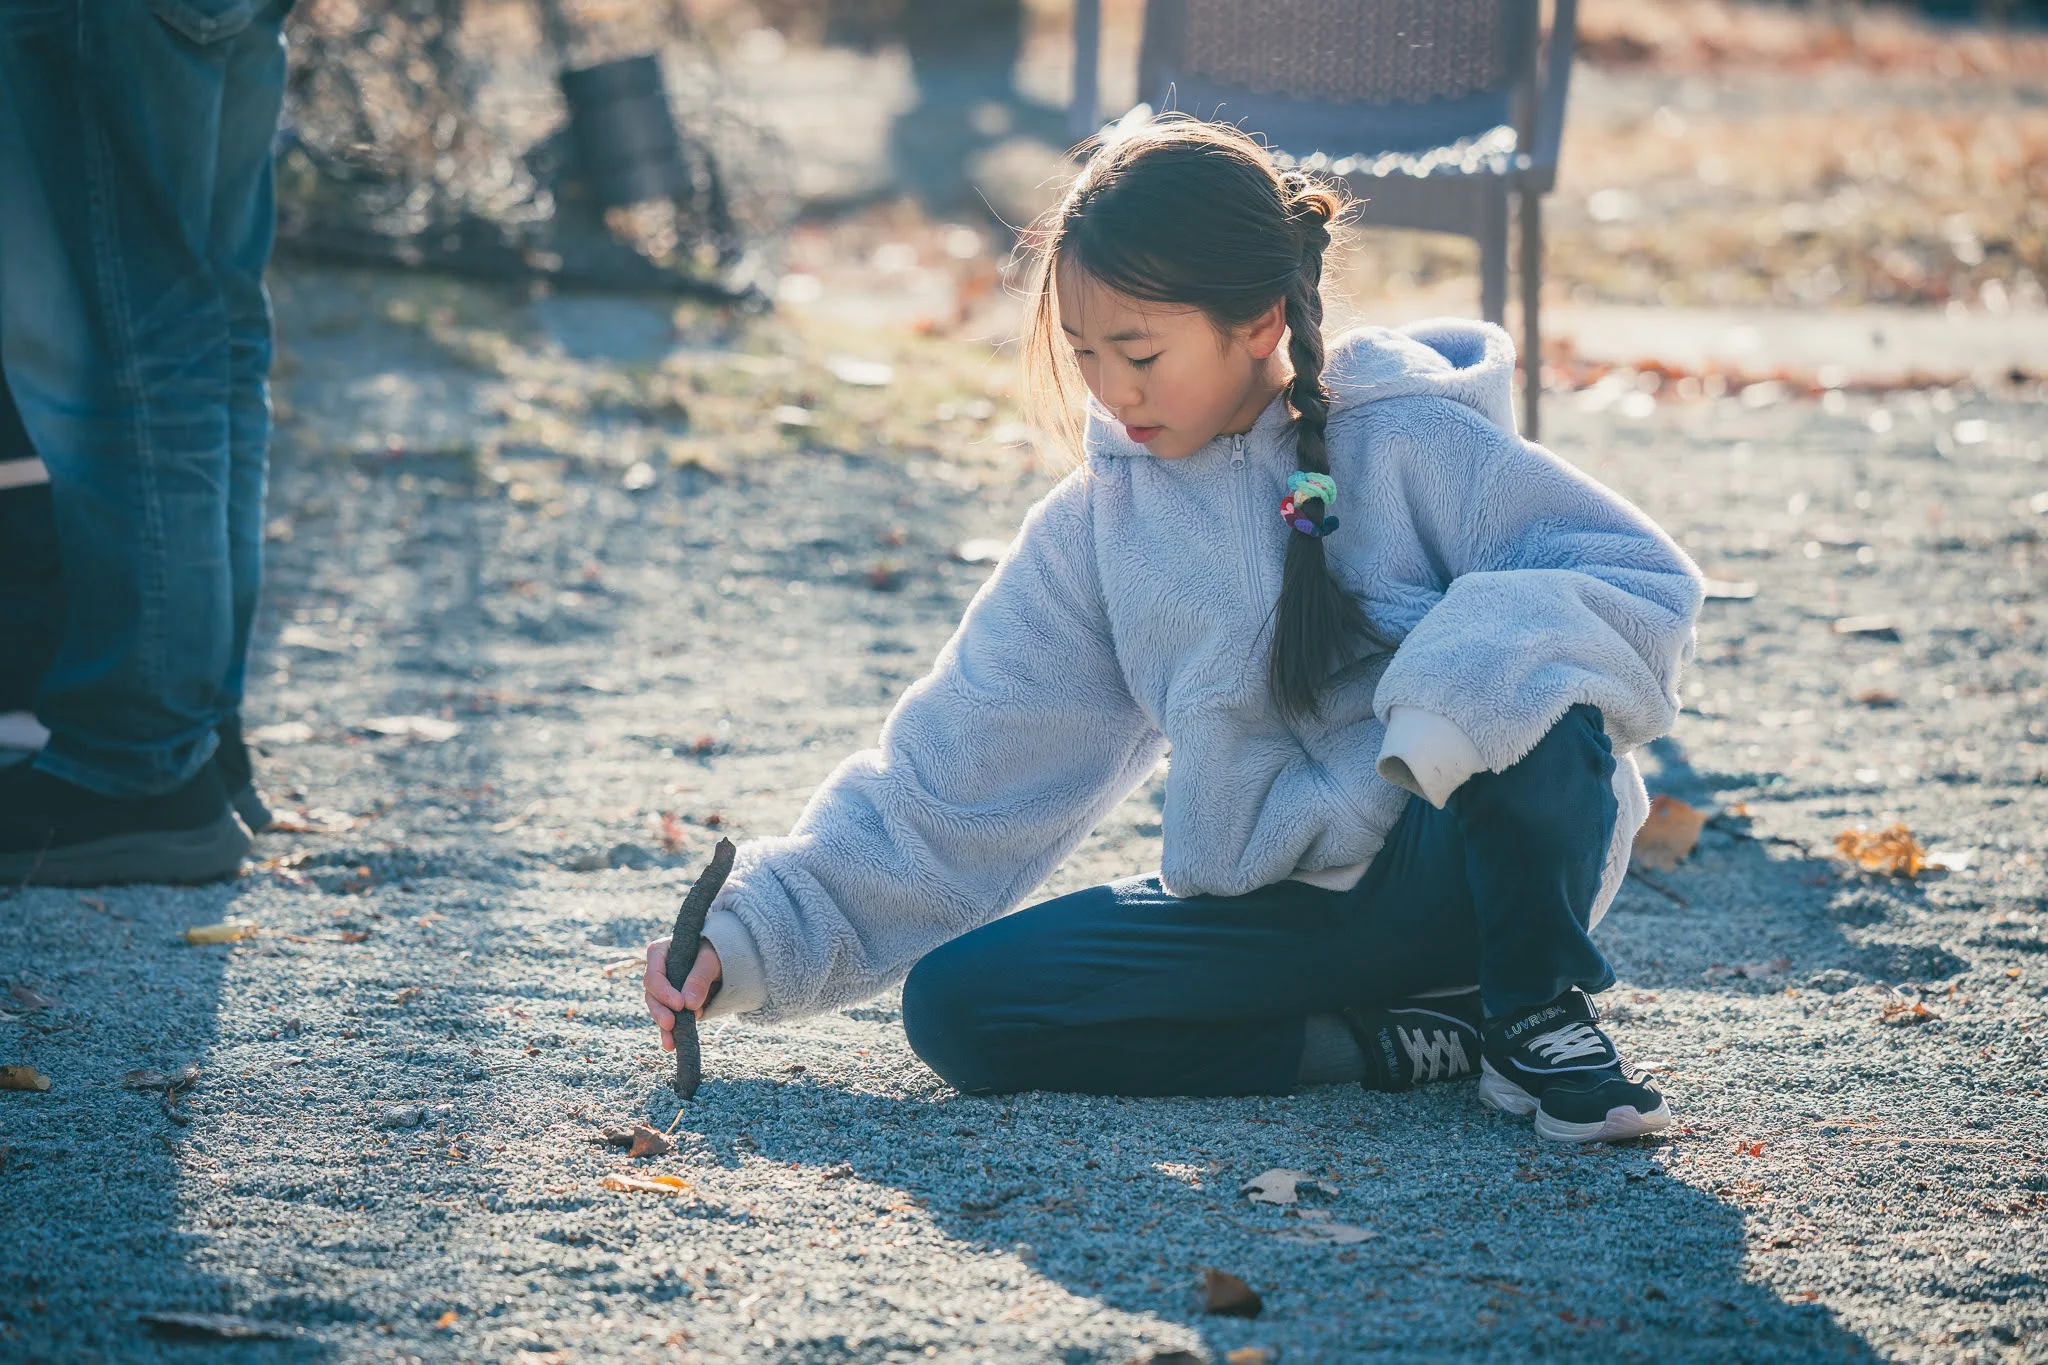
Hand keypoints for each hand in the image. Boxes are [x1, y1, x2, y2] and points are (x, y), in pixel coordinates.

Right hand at [644, 937, 721, 1052]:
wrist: (727, 958)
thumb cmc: (716, 950)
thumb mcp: (711, 959)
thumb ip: (700, 977)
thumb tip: (689, 1005)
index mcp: (661, 953)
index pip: (654, 973)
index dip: (663, 990)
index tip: (679, 1005)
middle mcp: (658, 971)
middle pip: (652, 994)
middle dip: (660, 1011)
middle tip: (670, 1024)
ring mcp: (664, 989)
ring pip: (658, 1009)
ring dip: (664, 1025)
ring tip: (671, 1042)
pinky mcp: (673, 1003)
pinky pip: (669, 1018)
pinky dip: (672, 1031)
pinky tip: (673, 1044)